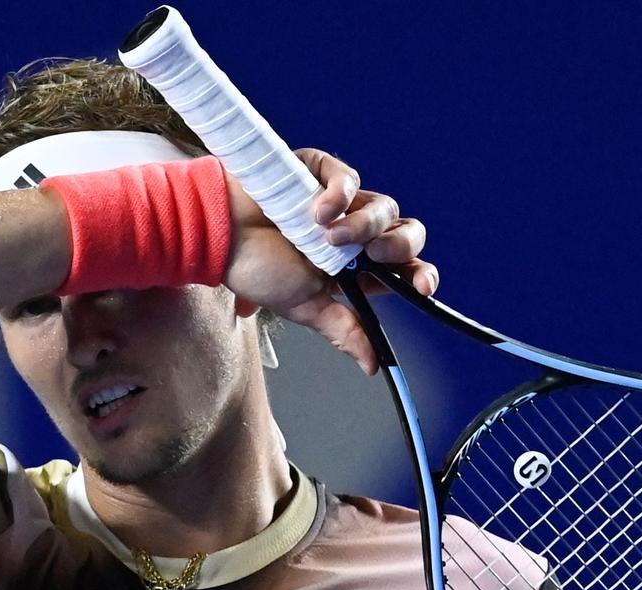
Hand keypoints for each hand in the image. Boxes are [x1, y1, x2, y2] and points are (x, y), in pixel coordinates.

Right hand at [222, 148, 437, 374]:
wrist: (220, 237)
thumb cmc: (257, 269)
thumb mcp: (306, 306)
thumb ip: (342, 329)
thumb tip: (372, 365)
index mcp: (355, 267)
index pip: (403, 268)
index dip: (419, 274)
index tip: (421, 286)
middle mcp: (354, 233)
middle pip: (405, 233)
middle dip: (400, 246)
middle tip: (376, 256)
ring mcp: (341, 201)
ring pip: (384, 207)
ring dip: (364, 225)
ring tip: (328, 237)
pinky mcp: (321, 171)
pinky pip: (350, 178)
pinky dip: (341, 194)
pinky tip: (318, 211)